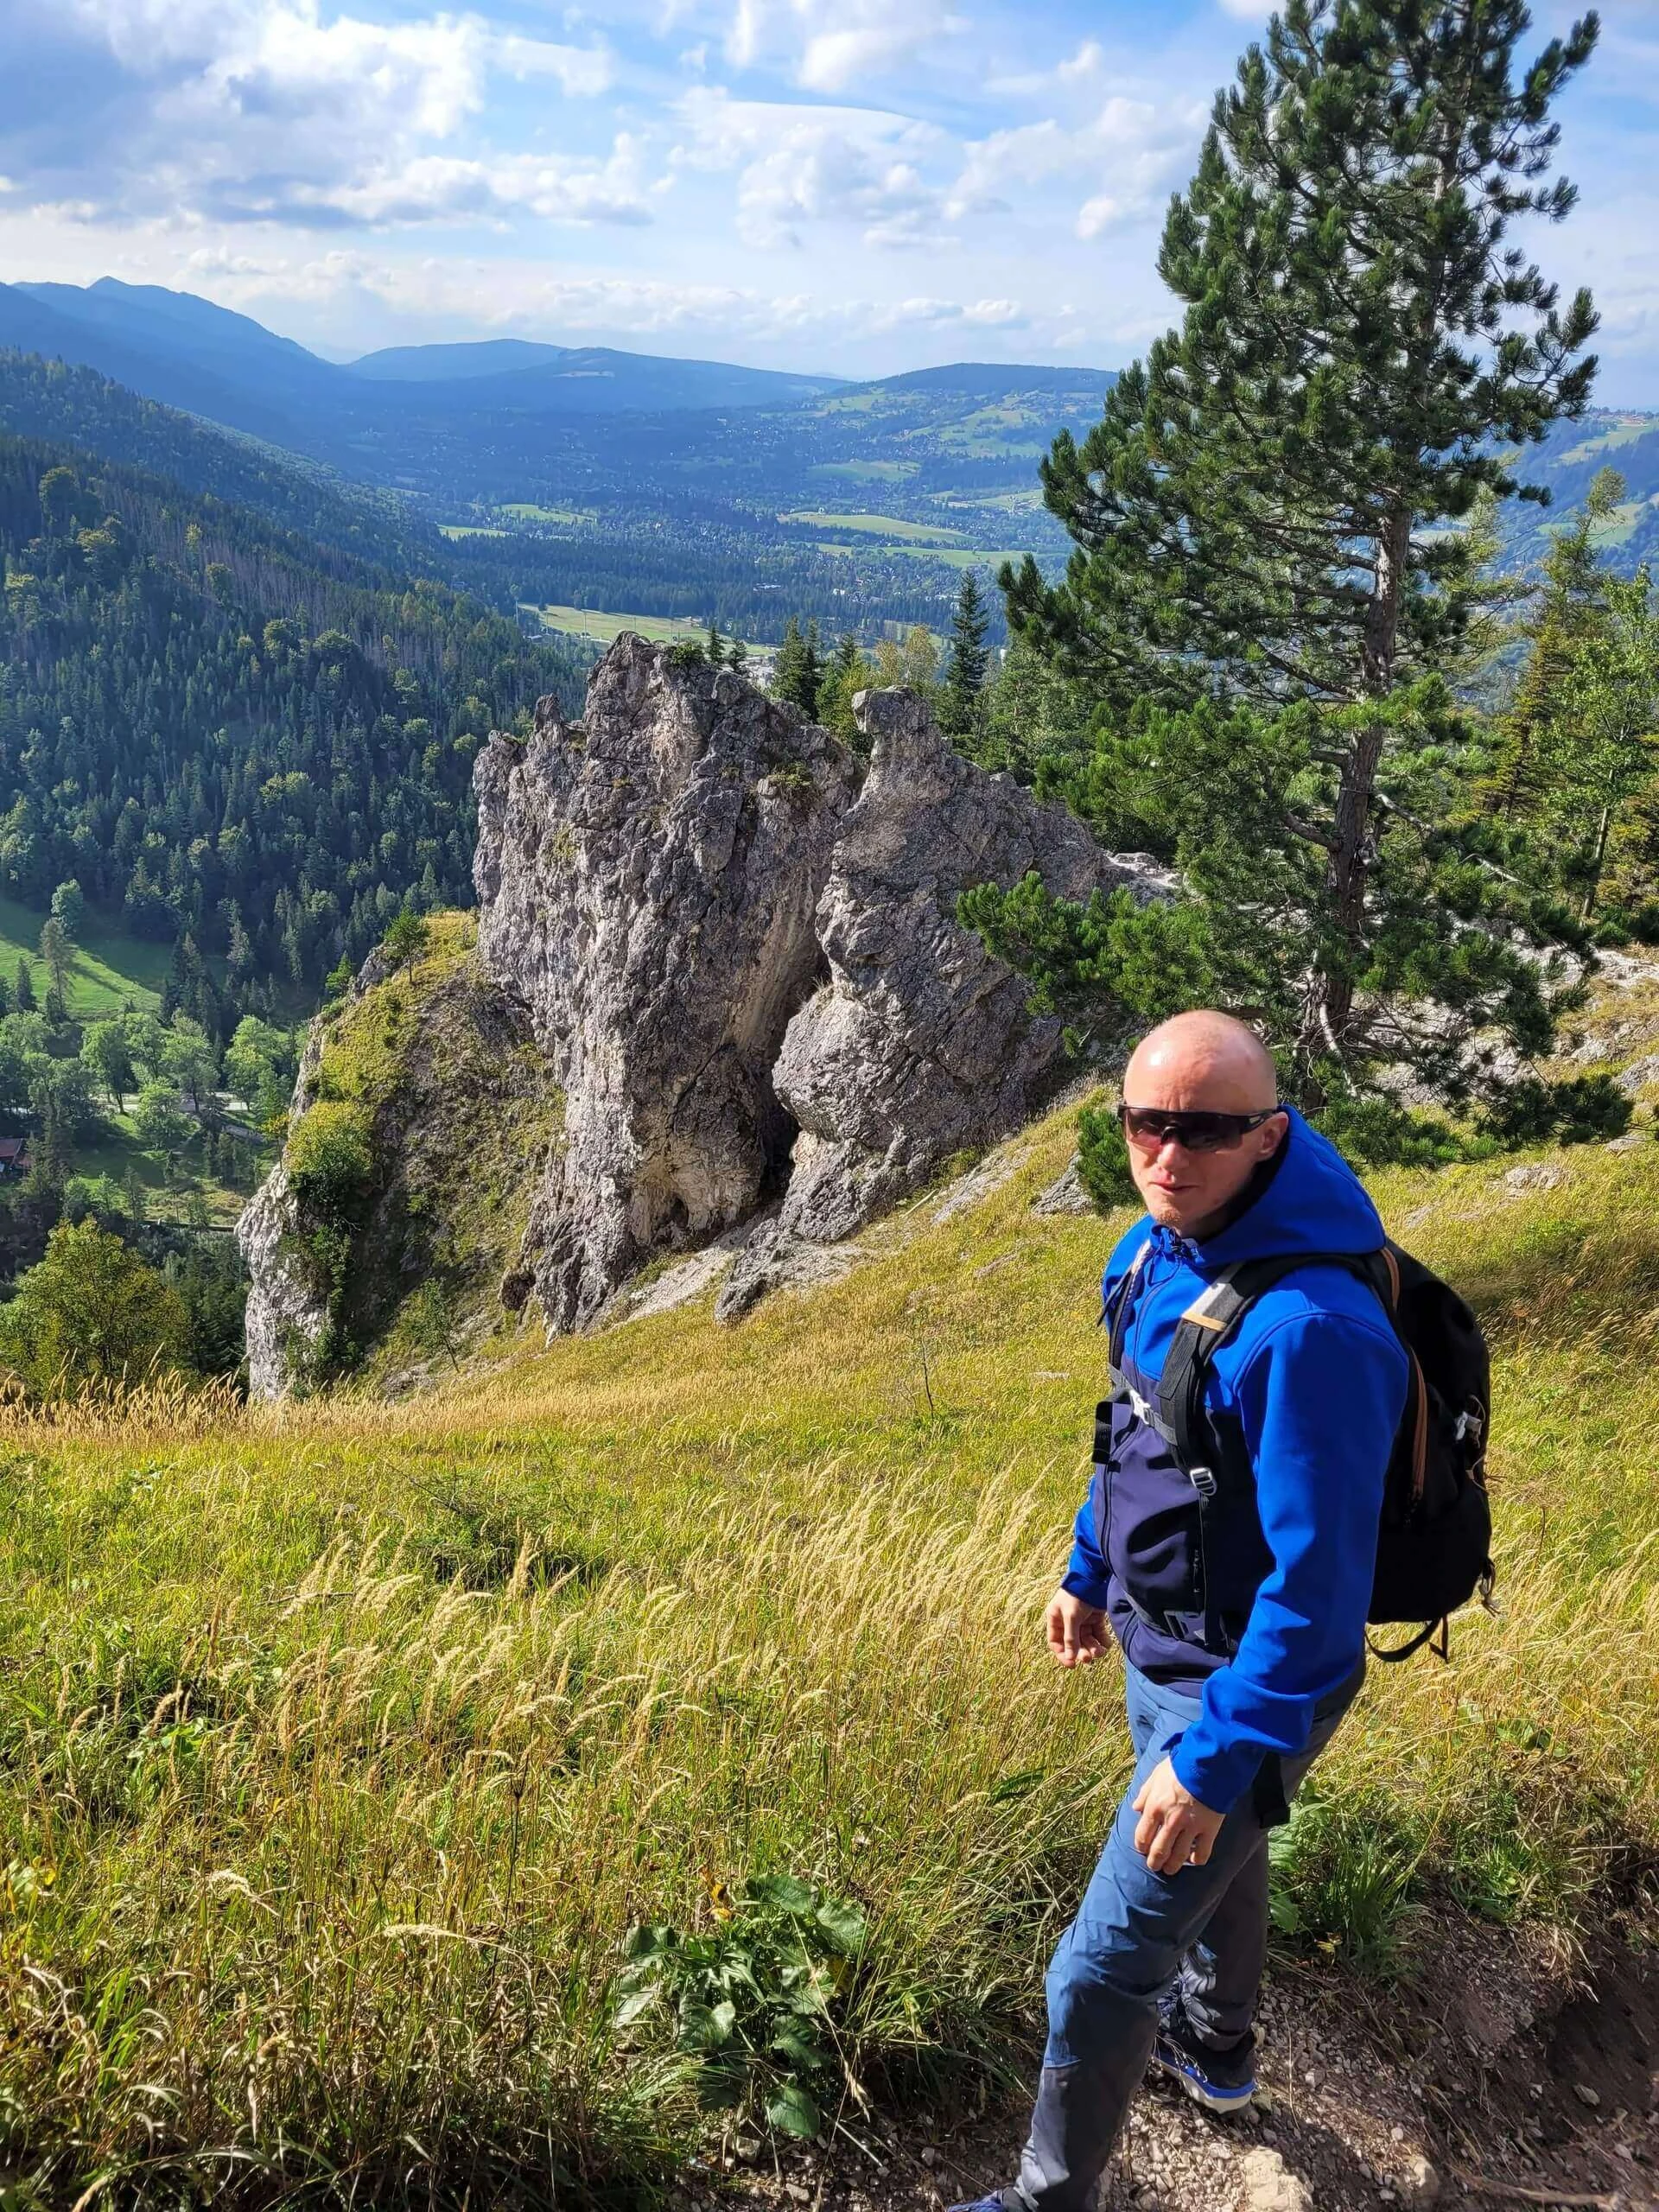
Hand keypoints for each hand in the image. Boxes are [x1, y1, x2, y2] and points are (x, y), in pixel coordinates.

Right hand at [1046, 1589, 1108, 1668]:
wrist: (1093, 1579)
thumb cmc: (1076, 1595)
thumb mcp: (1071, 1617)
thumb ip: (1071, 1638)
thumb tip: (1070, 1658)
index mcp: (1056, 1619)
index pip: (1056, 1643)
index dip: (1063, 1655)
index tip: (1073, 1664)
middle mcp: (1067, 1622)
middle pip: (1073, 1645)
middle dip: (1082, 1652)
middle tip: (1089, 1657)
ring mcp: (1082, 1621)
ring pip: (1087, 1641)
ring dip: (1093, 1648)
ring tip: (1101, 1651)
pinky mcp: (1095, 1619)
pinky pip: (1098, 1635)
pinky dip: (1103, 1641)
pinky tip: (1107, 1644)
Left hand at [1132, 1756, 1223, 1873]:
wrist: (1208, 1761)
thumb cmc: (1180, 1766)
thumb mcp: (1156, 1775)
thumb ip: (1144, 1793)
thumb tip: (1135, 1808)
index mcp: (1154, 1807)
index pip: (1142, 1836)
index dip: (1142, 1846)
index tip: (1143, 1849)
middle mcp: (1170, 1820)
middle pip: (1159, 1850)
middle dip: (1155, 1862)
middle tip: (1155, 1866)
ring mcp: (1190, 1826)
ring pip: (1178, 1856)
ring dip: (1172, 1866)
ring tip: (1170, 1869)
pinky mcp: (1209, 1829)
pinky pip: (1201, 1853)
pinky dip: (1196, 1860)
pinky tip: (1193, 1859)